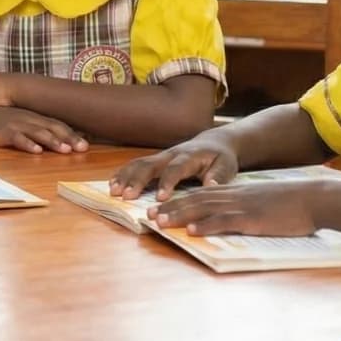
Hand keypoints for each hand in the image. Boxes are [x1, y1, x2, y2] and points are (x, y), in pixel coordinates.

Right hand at [0, 105, 86, 154]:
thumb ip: (31, 128)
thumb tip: (49, 139)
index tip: (86, 143)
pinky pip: (17, 138)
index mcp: (31, 116)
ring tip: (65, 150)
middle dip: (69, 138)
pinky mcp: (1, 132)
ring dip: (53, 141)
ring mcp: (14, 124)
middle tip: (84, 148)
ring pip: (38, 133)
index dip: (71, 134)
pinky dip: (27, 144)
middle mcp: (26, 118)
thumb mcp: (15, 121)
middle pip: (52, 128)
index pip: (55, 124)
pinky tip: (36, 151)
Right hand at [109, 135, 238, 200]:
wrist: (214, 142)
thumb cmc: (221, 158)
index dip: (167, 182)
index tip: (161, 198)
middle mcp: (171, 154)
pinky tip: (113, 185)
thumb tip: (210, 186)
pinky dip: (123, 174)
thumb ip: (219, 176)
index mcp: (189, 156)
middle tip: (126, 196)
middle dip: (137, 180)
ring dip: (125, 177)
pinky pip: (136, 165)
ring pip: (139, 163)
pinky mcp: (155, 160)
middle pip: (150, 165)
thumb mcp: (227, 166)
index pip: (176, 169)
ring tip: (113, 191)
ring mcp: (161, 156)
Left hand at [149, 179, 330, 237]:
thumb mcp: (264, 202)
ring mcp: (242, 207)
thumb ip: (248, 209)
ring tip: (159, 223)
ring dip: (179, 216)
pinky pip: (225, 221)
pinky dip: (206, 225)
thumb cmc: (293, 204)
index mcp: (236, 193)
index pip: (200, 196)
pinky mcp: (252, 218)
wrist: (315, 197)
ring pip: (203, 209)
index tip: (159, 209)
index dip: (178, 202)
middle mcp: (234, 197)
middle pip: (195, 201)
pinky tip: (192, 230)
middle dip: (170, 209)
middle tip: (148, 217)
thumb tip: (236, 220)